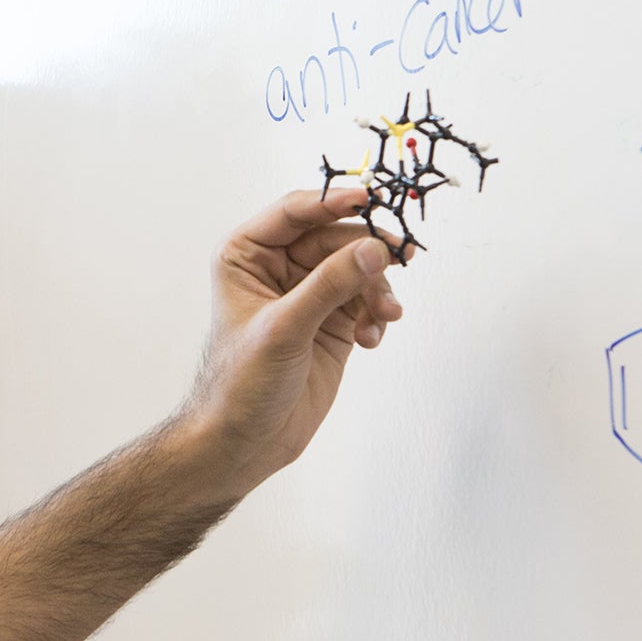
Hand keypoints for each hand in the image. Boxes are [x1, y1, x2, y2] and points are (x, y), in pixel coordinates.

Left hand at [169, 187, 407, 503]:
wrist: (245, 442)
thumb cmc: (241, 383)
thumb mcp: (284, 328)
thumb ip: (329, 284)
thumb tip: (374, 249)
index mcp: (247, 254)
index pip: (295, 212)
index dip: (333, 201)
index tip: (369, 198)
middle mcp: (278, 267)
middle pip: (336, 237)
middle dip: (368, 250)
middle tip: (400, 258)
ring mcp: (308, 294)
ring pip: (357, 268)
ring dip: (377, 288)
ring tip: (385, 315)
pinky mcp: (332, 322)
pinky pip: (366, 300)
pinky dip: (376, 314)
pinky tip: (372, 338)